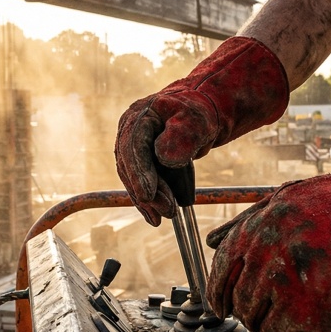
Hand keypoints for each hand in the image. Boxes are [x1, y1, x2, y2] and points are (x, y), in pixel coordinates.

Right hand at [115, 37, 288, 224]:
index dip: (139, 172)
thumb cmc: (200, 114)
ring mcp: (132, 147)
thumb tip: (163, 157)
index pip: (133, 146)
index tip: (149, 194)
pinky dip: (148, 200)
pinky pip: (139, 183)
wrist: (202, 114)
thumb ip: (181, 136)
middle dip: (147, 192)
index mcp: (138, 117)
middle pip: (130, 166)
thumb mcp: (196, 121)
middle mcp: (129, 132)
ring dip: (148, 200)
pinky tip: (156, 216)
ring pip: (133, 178)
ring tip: (165, 217)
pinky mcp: (140, 161)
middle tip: (167, 211)